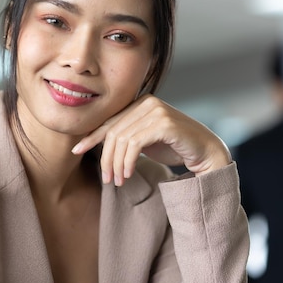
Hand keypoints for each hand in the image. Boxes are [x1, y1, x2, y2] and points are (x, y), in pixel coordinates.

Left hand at [71, 95, 230, 185]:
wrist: (206, 152)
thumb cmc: (175, 147)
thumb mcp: (144, 141)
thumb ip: (126, 137)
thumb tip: (98, 143)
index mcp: (140, 102)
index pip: (110, 121)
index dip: (92, 137)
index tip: (77, 151)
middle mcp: (147, 102)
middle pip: (114, 131)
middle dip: (106, 157)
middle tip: (107, 179)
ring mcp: (156, 111)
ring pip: (122, 139)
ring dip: (116, 163)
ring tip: (117, 181)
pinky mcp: (164, 123)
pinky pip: (135, 144)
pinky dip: (128, 161)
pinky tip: (127, 174)